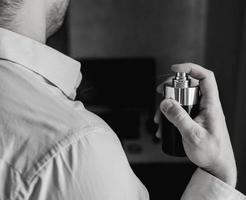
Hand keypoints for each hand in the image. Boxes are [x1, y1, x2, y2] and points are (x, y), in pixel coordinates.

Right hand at [155, 63, 236, 186]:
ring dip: (168, 105)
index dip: (191, 68)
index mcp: (211, 105)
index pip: (205, 78)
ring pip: (182, 99)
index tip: (174, 69)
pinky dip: (170, 114)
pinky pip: (181, 111)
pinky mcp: (195, 119)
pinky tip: (164, 126)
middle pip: (189, 86)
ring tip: (160, 118)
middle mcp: (206, 106)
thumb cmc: (212, 153)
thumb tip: (165, 103)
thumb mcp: (192, 135)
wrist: (216, 167)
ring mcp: (200, 113)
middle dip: (172, 89)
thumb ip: (178, 118)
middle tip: (160, 94)